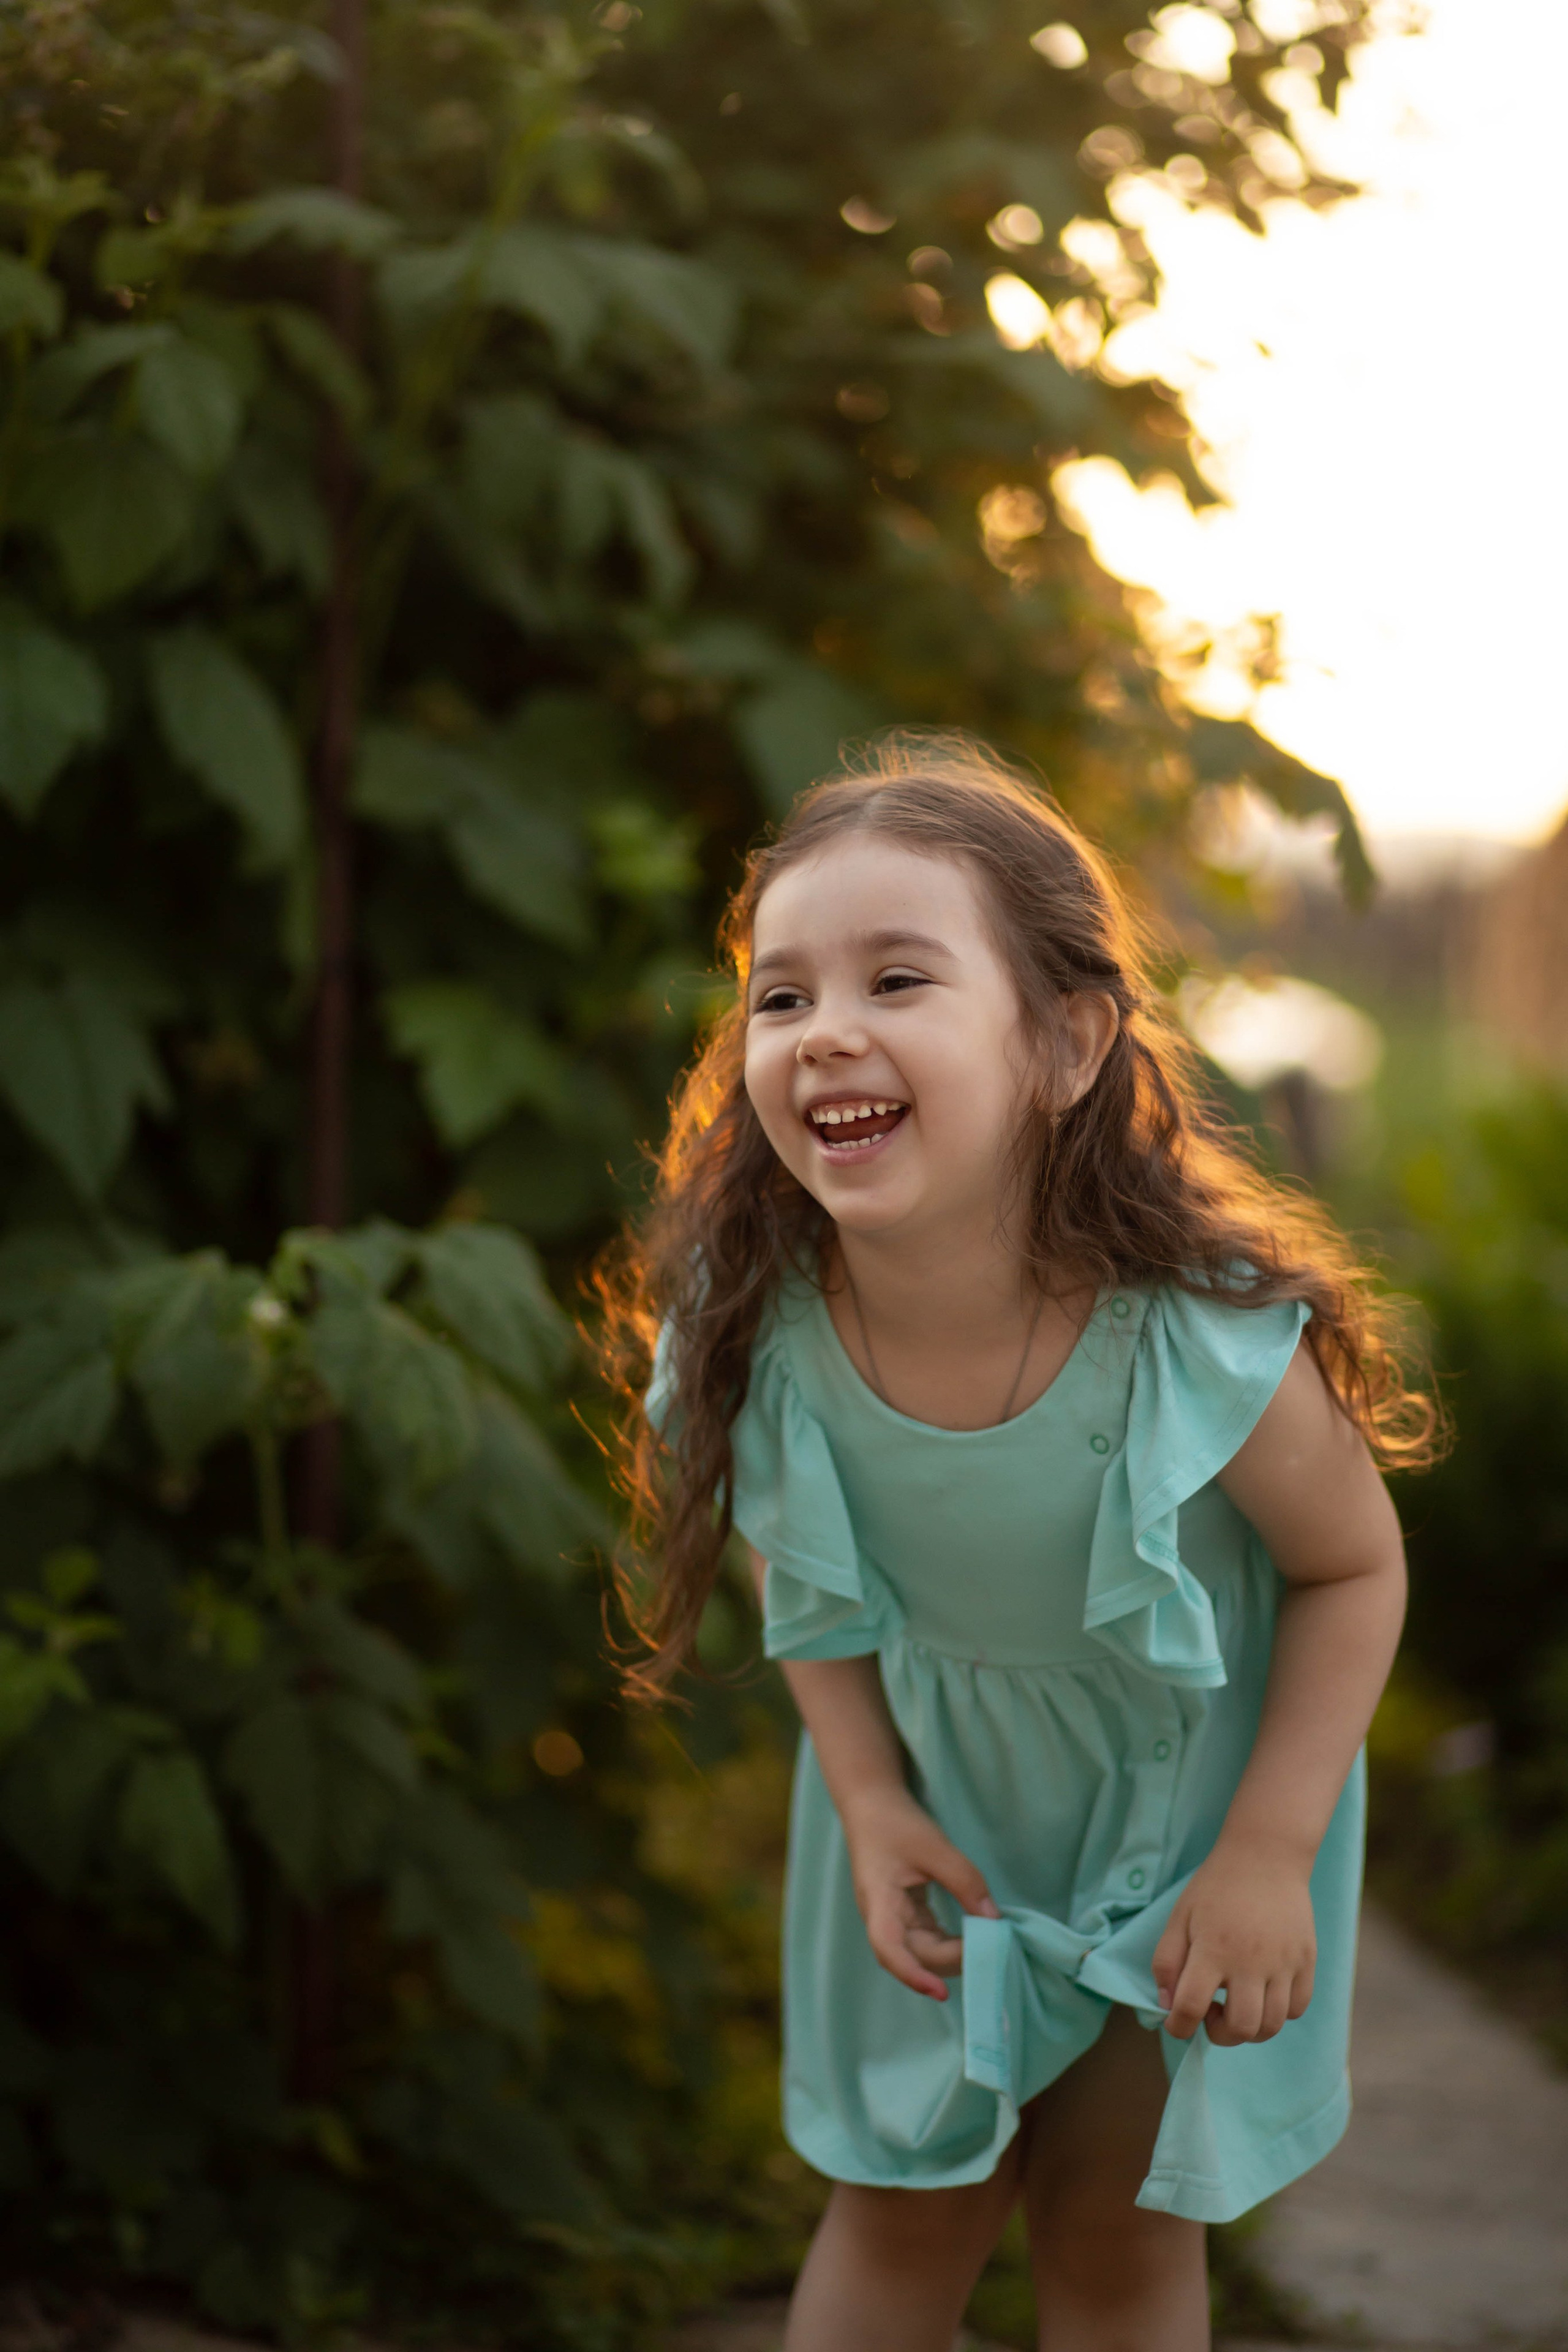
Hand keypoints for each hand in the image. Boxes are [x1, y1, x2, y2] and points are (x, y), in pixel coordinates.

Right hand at [840, 1786, 999, 2001]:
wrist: (872, 1803)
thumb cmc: (897, 1823)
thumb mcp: (935, 1847)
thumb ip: (965, 1882)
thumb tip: (993, 1921)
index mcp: (878, 1902)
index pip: (888, 1949)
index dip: (913, 1975)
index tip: (941, 1992)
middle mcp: (882, 1918)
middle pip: (913, 1955)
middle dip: (951, 1960)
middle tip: (991, 1947)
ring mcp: (891, 1917)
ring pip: (921, 1951)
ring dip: (952, 1954)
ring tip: (986, 1944)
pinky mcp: (903, 1912)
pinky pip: (926, 1938)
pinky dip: (949, 1942)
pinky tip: (972, 1937)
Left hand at [1152, 1836, 1316, 2045]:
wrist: (1265, 1856)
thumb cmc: (1216, 1887)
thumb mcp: (1179, 1917)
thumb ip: (1166, 1962)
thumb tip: (1167, 2006)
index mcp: (1213, 1949)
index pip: (1191, 2008)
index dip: (1178, 2027)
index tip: (1177, 2023)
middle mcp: (1251, 1962)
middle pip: (1240, 2028)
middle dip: (1219, 2034)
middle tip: (1211, 2012)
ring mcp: (1284, 1963)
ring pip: (1272, 2026)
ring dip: (1249, 2029)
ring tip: (1237, 2004)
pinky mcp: (1306, 1961)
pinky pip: (1297, 2008)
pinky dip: (1279, 2012)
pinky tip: (1264, 1993)